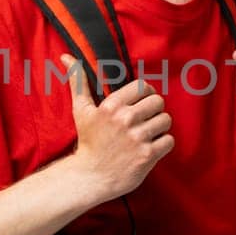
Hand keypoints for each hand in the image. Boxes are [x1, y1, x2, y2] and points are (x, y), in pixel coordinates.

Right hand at [61, 53, 173, 200]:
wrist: (90, 177)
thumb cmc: (88, 142)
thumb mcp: (81, 110)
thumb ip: (78, 82)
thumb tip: (66, 57)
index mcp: (111, 106)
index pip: (144, 87)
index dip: (146, 94)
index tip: (141, 104)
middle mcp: (125, 119)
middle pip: (158, 102)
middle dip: (153, 111)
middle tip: (144, 121)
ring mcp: (137, 138)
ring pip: (166, 120)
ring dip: (159, 128)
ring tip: (147, 135)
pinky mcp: (147, 155)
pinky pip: (169, 140)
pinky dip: (163, 145)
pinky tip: (150, 148)